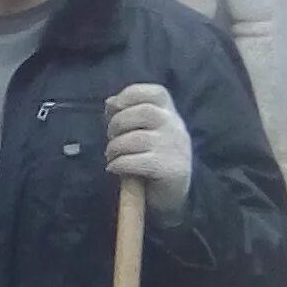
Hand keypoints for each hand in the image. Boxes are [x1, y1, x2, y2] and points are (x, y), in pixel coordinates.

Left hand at [105, 82, 193, 216]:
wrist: (172, 194)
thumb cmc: (152, 157)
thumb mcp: (144, 132)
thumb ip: (128, 114)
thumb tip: (110, 102)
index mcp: (170, 113)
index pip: (156, 92)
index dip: (131, 94)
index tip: (114, 107)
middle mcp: (176, 126)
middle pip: (144, 112)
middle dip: (118, 123)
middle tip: (111, 138)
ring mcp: (175, 147)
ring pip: (137, 138)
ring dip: (115, 147)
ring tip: (111, 156)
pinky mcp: (171, 169)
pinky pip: (137, 161)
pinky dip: (119, 164)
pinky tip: (114, 168)